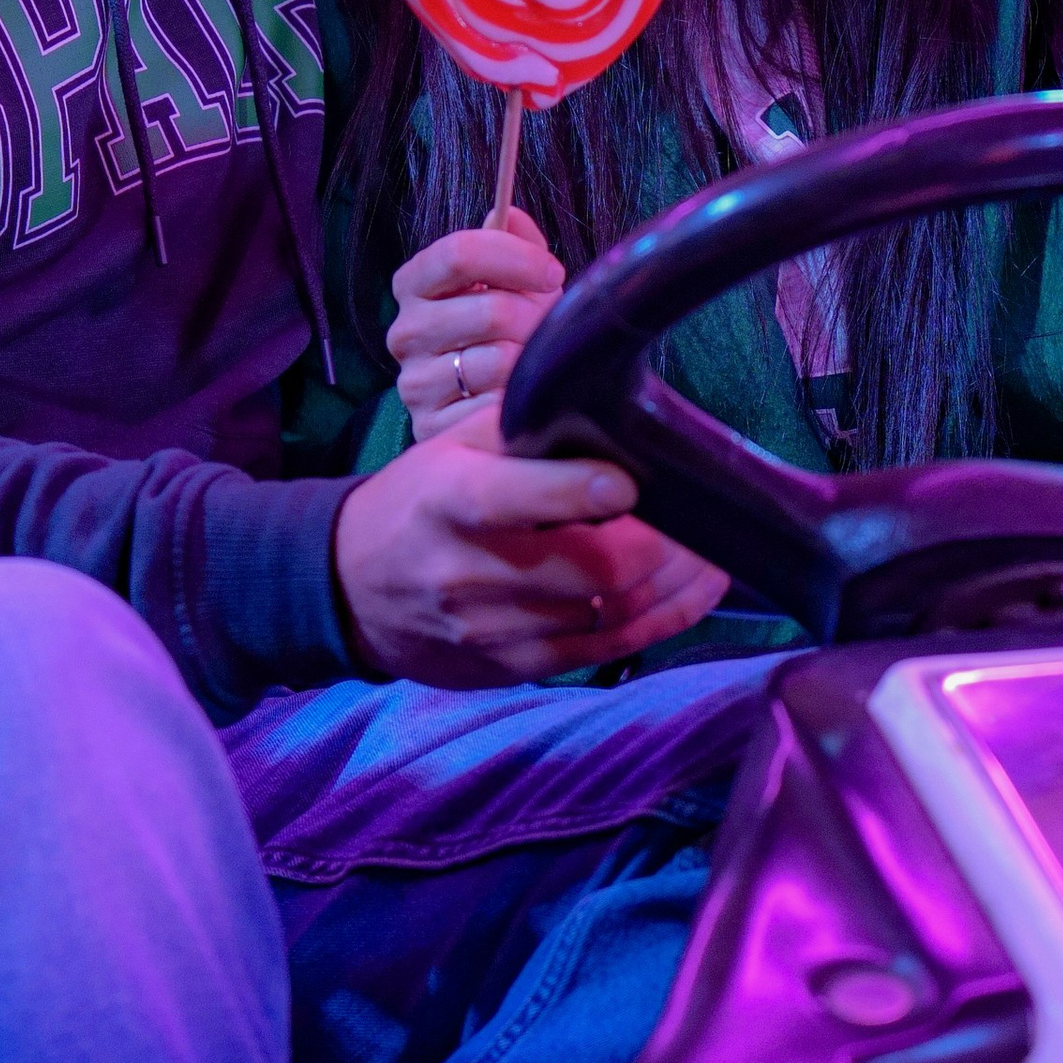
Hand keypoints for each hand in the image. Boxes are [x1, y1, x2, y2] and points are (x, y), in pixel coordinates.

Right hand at [333, 401, 728, 687]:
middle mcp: (466, 570)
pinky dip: (659, 623)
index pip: (515, 498)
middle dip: (661, 548)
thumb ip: (522, 422)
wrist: (348, 589)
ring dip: (674, 586)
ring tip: (713, 554)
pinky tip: (692, 593)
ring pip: (607, 615)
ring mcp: (488, 628)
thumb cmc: (416, 502)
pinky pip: (601, 651)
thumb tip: (606, 395)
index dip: (577, 492)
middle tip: (703, 519)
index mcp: (449, 500)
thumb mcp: (448, 446)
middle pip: (589, 571)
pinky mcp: (507, 667)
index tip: (629, 481)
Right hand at [387, 211, 565, 442]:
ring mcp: (415, 382)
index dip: (516, 259)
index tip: (552, 273)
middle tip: (542, 328)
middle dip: (532, 318)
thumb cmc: (501, 331)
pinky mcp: (430, 426)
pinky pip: (493, 407)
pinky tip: (514, 395)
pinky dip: (514, 401)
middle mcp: (405, 331)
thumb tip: (508, 213)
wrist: (480, 401)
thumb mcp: (509, 281)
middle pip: (490, 310)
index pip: (460, 253)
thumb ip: (511, 242)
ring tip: (528, 362)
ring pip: (497, 361)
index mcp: (415, 284)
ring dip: (528, 362)